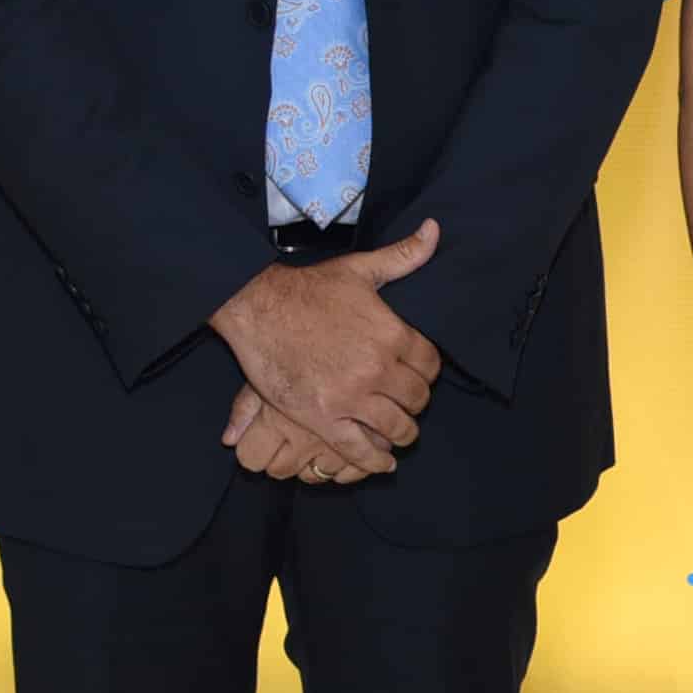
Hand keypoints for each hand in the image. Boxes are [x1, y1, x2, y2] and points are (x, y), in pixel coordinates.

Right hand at [209, 219, 444, 478]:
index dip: (429, 373)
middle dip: (416, 403)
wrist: (257, 307)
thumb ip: (403, 256)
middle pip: (417, 399)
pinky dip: (375, 461)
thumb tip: (434, 230)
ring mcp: (350, 397)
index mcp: (392, 335)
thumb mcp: (361, 269)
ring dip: (402, 433)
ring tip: (399, 432)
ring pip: (396, 428)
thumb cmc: (309, 288)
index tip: (420, 376)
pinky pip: (359, 451)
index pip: (431, 366)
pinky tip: (384, 462)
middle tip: (408, 403)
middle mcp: (377, 369)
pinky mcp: (321, 417)